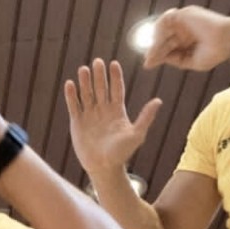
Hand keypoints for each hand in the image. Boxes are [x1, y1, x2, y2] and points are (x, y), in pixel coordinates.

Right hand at [63, 60, 163, 177]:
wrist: (104, 167)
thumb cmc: (122, 153)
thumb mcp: (137, 134)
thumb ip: (146, 117)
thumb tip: (158, 101)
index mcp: (117, 112)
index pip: (117, 90)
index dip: (115, 77)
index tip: (114, 63)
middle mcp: (103, 110)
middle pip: (101, 88)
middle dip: (99, 76)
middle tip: (98, 61)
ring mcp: (90, 115)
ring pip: (87, 94)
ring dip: (85, 82)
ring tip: (84, 69)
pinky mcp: (77, 122)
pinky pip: (74, 105)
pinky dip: (72, 95)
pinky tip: (71, 84)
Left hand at [143, 7, 229, 71]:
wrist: (227, 41)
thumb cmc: (215, 52)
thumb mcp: (194, 62)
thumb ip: (177, 60)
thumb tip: (160, 59)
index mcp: (189, 40)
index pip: (169, 46)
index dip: (159, 55)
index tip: (148, 64)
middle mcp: (185, 29)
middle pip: (164, 39)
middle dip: (155, 51)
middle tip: (148, 62)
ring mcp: (184, 21)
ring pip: (163, 31)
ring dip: (156, 43)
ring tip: (153, 55)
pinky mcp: (184, 13)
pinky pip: (166, 21)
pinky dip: (160, 32)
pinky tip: (158, 43)